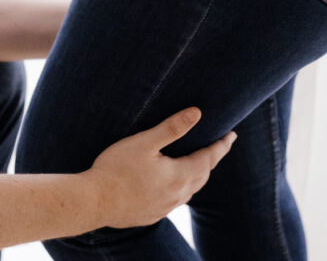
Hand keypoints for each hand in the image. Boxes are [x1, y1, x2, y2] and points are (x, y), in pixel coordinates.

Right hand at [87, 108, 235, 228]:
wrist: (94, 202)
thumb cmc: (117, 168)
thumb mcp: (145, 142)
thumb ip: (172, 127)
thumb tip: (197, 113)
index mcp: (179, 176)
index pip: (209, 158)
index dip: (221, 145)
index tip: (232, 135)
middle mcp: (177, 195)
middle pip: (202, 175)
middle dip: (212, 159)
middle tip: (219, 146)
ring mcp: (165, 207)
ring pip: (190, 190)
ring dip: (198, 174)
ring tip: (199, 163)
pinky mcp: (152, 214)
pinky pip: (175, 199)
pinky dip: (182, 187)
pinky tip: (172, 183)